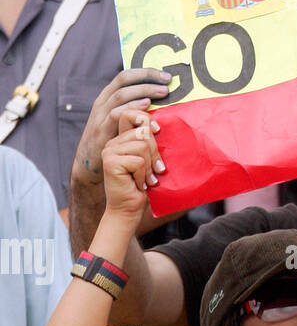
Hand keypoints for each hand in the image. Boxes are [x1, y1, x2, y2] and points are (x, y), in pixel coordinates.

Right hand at [73, 68, 170, 187]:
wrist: (88, 168)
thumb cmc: (111, 145)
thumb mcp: (120, 124)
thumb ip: (134, 113)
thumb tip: (159, 105)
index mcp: (107, 98)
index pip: (125, 76)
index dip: (145, 72)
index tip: (164, 75)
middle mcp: (102, 103)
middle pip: (124, 81)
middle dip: (147, 78)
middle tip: (167, 81)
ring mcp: (99, 116)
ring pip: (120, 95)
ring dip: (144, 91)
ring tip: (163, 92)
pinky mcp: (101, 130)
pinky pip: (116, 115)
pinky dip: (132, 108)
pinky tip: (146, 107)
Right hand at [102, 107, 164, 223]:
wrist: (129, 210)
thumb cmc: (142, 187)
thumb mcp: (149, 160)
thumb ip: (149, 143)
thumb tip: (158, 125)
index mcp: (121, 139)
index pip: (131, 115)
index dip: (146, 119)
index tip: (158, 131)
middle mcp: (113, 143)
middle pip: (143, 132)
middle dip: (155, 153)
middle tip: (155, 171)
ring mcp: (110, 151)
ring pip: (142, 146)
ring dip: (149, 167)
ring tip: (146, 179)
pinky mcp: (110, 162)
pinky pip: (138, 161)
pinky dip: (144, 175)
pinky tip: (139, 184)